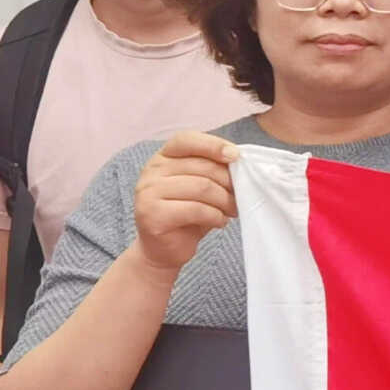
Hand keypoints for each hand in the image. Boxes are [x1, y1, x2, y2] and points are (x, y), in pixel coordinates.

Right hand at [131, 131, 241, 272]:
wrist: (164, 249)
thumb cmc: (188, 214)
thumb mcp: (200, 186)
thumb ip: (211, 169)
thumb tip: (239, 160)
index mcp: (163, 157)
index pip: (186, 140)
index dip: (213, 145)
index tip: (236, 156)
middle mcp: (151, 171)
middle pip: (202, 167)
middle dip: (229, 182)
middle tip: (241, 196)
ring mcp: (147, 192)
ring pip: (202, 187)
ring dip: (226, 201)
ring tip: (232, 210)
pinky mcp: (151, 214)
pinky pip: (195, 209)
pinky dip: (215, 216)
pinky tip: (219, 221)